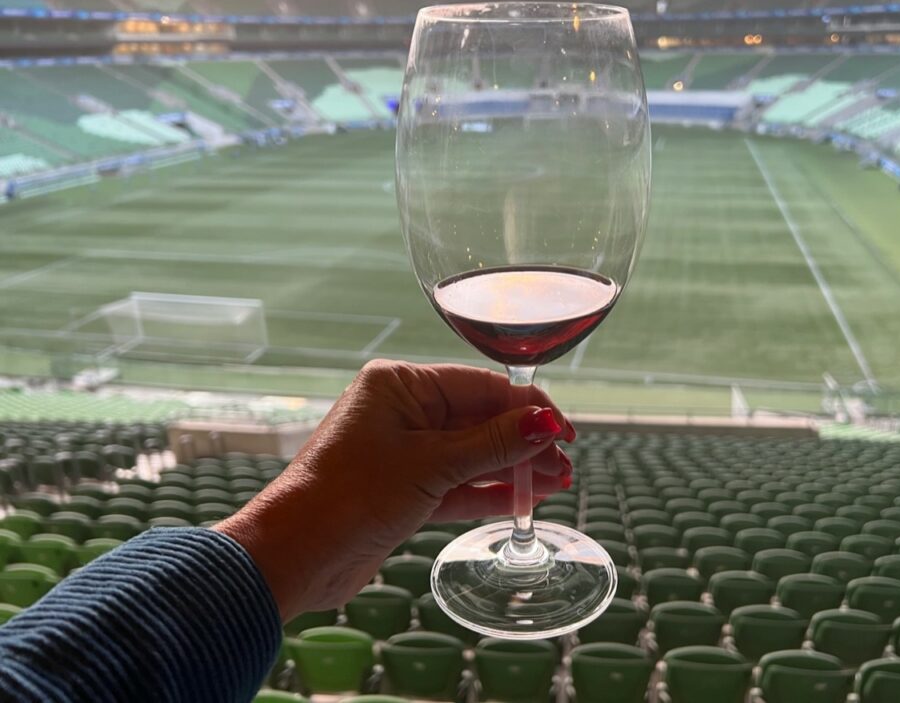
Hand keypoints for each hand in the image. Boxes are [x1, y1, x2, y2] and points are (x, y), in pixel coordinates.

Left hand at [216, 359, 574, 621]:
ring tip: (557, 482)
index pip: (481, 386)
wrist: (293, 557)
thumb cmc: (348, 497)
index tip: (565, 431)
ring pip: (472, 454)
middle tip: (565, 464)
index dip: (527, 408)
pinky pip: (457, 483)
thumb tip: (545, 424)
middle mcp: (402, 411)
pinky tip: (525, 498)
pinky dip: (489, 491)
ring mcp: (402, 451)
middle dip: (524, 442)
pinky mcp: (403, 489)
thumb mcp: (431, 465)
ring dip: (513, 468)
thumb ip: (492, 445)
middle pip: (480, 419)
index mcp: (400, 385)